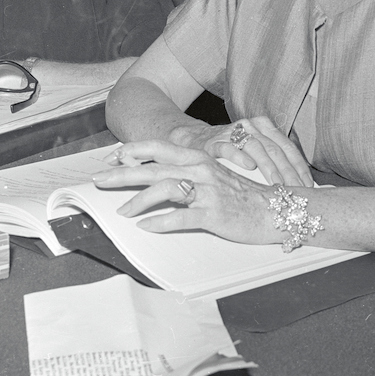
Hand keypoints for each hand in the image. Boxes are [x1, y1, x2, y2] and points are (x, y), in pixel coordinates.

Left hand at [92, 140, 283, 244]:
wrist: (274, 209)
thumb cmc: (240, 194)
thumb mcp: (212, 176)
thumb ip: (187, 172)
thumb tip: (157, 175)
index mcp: (198, 158)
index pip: (159, 148)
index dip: (133, 151)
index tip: (111, 158)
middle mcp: (200, 170)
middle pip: (154, 169)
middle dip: (123, 174)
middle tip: (100, 181)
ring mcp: (207, 191)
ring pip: (165, 190)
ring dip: (139, 201)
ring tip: (122, 211)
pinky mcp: (213, 213)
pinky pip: (181, 217)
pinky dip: (161, 222)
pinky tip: (147, 227)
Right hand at [176, 116, 313, 187]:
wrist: (194, 141)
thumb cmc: (231, 151)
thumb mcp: (256, 150)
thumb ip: (276, 160)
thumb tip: (304, 184)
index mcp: (264, 126)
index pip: (287, 147)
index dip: (299, 167)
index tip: (308, 187)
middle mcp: (250, 126)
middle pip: (275, 149)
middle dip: (288, 172)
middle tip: (297, 191)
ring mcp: (231, 133)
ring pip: (256, 147)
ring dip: (268, 167)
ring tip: (278, 184)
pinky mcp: (213, 142)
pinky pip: (229, 148)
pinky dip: (240, 156)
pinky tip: (249, 166)